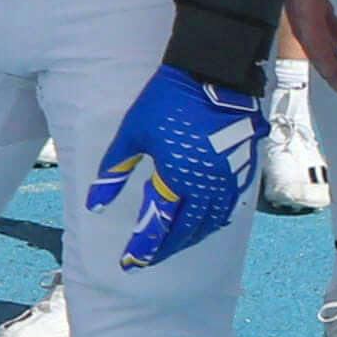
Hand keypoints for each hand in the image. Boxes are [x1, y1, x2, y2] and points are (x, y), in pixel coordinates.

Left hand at [89, 65, 262, 267]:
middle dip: (165, 248)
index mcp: (177, 179)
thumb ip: (114, 172)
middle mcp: (207, 186)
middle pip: (187, 231)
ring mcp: (229, 179)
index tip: (129, 263)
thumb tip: (94, 205)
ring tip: (171, 244)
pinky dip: (213, 221)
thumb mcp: (132, 134)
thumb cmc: (167, 101)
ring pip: (211, 222)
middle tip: (147, 258)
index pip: (159, 225)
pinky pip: (228, 207)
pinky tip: (204, 222)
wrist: (213, 73)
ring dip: (190, 237)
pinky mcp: (242, 168)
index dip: (143, 247)